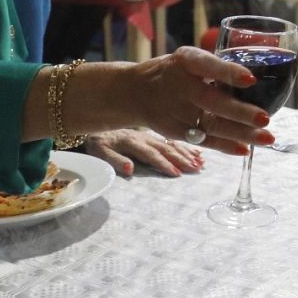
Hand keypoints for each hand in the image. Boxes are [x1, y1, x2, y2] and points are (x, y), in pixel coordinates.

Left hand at [85, 128, 203, 176]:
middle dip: (182, 159)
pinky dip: (185, 147)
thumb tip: (130, 169)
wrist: (96, 124)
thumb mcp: (99, 152)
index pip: (151, 154)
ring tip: (200, 163)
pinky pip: (171, 141)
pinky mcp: (152, 136)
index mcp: (132, 142)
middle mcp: (144, 137)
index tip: (177, 173)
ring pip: (171, 144)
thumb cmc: (98, 142)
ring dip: (187, 153)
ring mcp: (150, 135)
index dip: (164, 164)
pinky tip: (197, 152)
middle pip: (166, 148)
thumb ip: (114, 160)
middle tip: (196, 169)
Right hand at [125, 47, 274, 155]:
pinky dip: (225, 146)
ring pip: (211, 125)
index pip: (207, 65)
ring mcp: (175, 111)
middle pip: (210, 101)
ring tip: (266, 138)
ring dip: (240, 133)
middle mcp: (179, 85)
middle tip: (265, 118)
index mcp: (185, 61)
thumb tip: (258, 81)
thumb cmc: (175, 72)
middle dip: (239, 112)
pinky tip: (245, 149)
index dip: (228, 72)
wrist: (134, 92)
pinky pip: (203, 140)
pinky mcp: (174, 130)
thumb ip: (216, 69)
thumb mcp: (190, 60)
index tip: (251, 79)